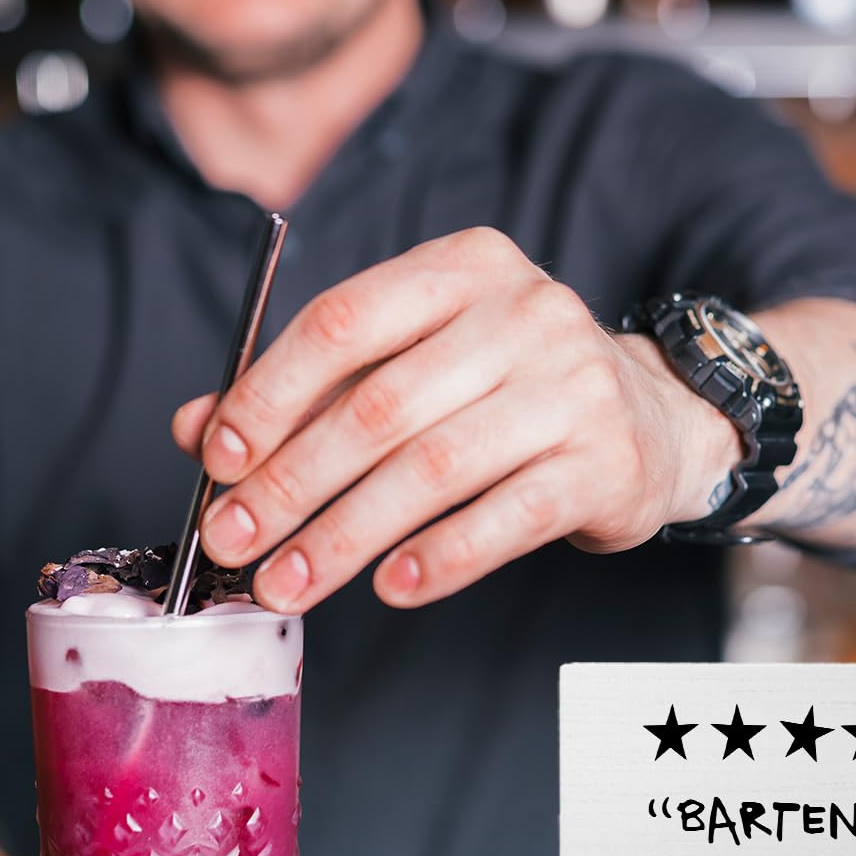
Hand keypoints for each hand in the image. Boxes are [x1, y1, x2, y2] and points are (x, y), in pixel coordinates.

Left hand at [172, 226, 740, 611]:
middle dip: (291, 484)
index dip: (270, 394)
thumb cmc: (512, 392)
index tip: (221, 460)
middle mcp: (526, 313)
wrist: (654, 422)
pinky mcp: (604, 463)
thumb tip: (200, 433)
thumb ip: (315, 390)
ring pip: (432, 470)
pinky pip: (505, 518)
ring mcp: (572, 388)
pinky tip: (389, 587)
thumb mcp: (420, 365)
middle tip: (235, 543)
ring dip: (346, 536)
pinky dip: (438, 557)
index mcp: (465, 267)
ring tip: (291, 584)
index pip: (344, 321)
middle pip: (379, 406)